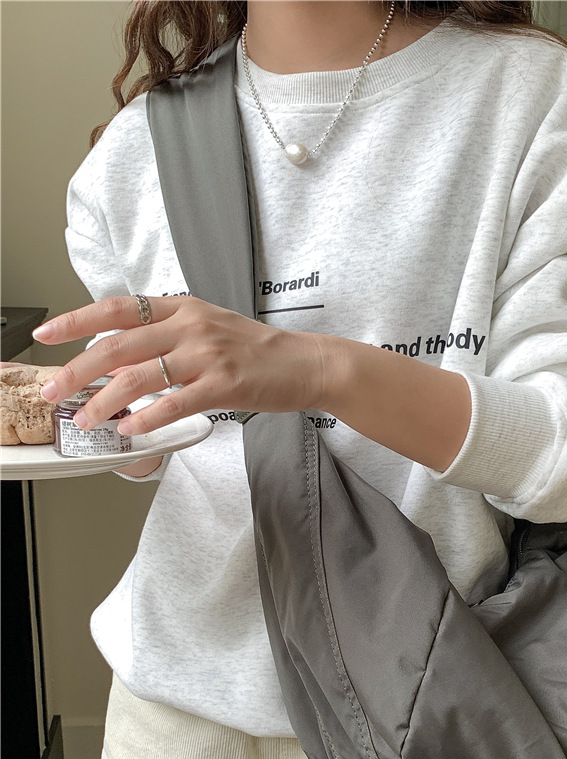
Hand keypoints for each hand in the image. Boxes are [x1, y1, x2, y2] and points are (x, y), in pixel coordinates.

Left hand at [32, 296, 329, 433]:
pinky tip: (130, 429)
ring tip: (87, 418)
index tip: (46, 333)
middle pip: (118, 344)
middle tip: (53, 390)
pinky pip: (174, 402)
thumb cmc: (257, 350)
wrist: (306, 362)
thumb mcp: (208, 327)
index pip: (118, 308)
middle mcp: (190, 326)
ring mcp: (207, 354)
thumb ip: (167, 336)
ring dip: (105, 400)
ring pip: (140, 376)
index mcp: (182, 308)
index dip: (77, 320)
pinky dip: (147, 418)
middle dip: (78, 369)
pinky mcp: (224, 384)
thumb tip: (120, 356)